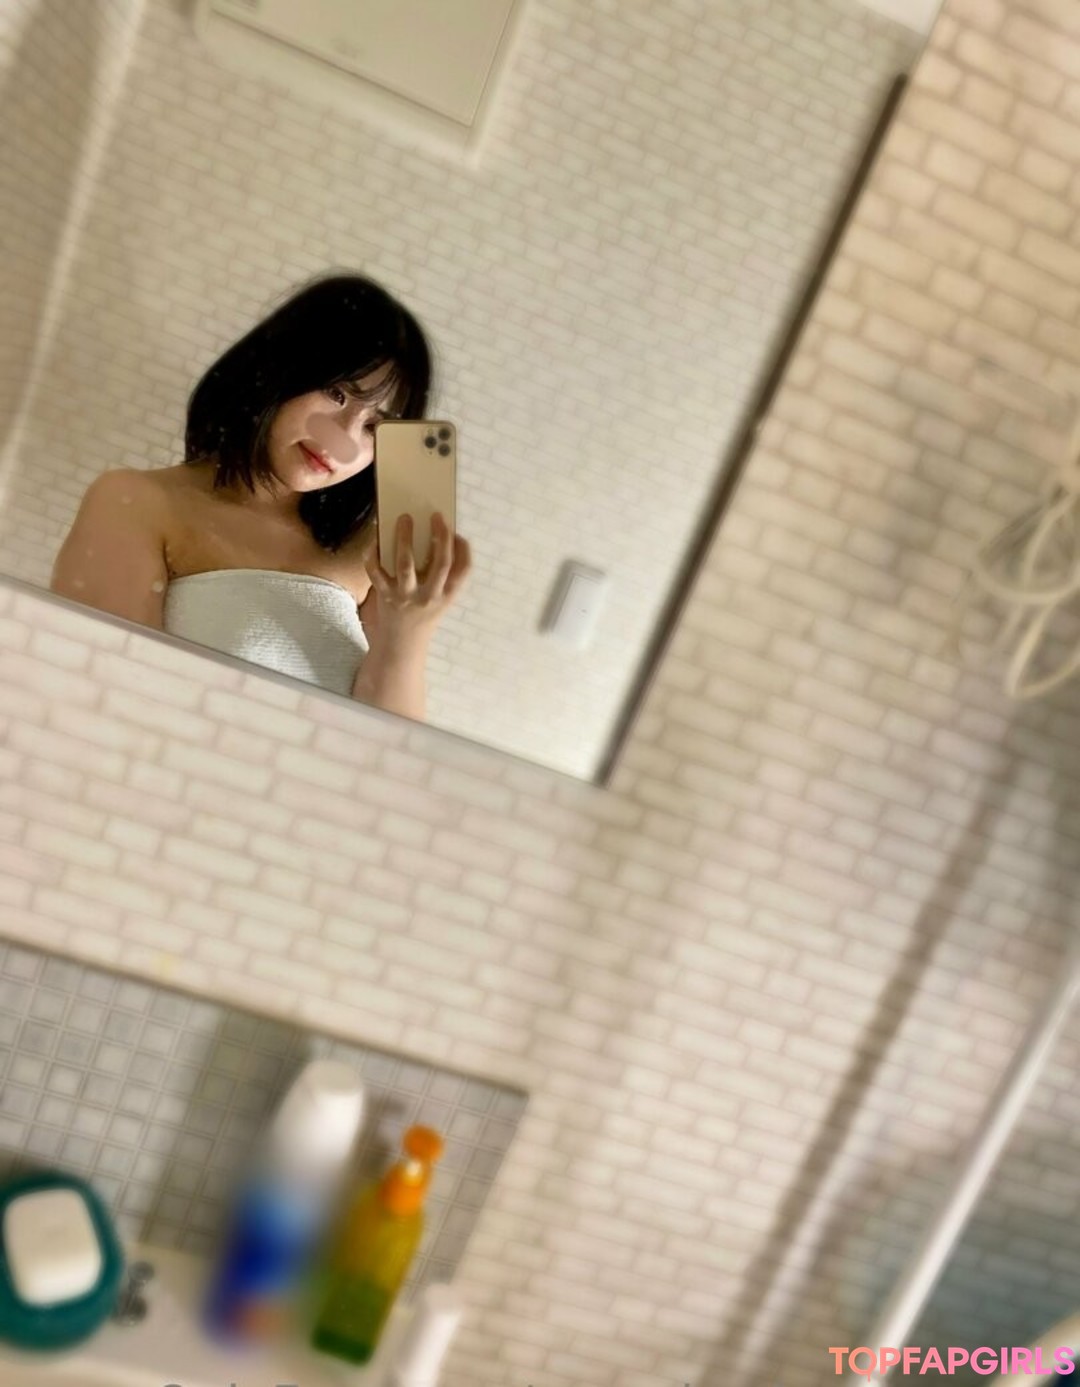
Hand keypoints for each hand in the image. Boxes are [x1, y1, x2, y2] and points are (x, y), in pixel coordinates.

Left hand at [359, 513, 470, 647]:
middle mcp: (429, 597)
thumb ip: (443, 576)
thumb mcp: (441, 600)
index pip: (464, 570)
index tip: (456, 531)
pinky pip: (376, 572)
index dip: (463, 549)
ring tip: (405, 518)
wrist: (401, 645)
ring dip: (405, 539)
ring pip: (406, 564)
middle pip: (441, 563)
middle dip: (440, 537)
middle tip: (436, 516)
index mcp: (447, 596)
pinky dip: (373, 555)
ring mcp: (406, 597)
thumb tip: (436, 537)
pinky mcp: (385, 596)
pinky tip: (376, 541)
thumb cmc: (423, 615)